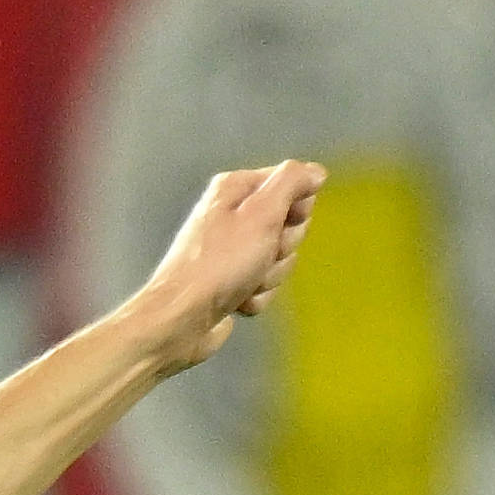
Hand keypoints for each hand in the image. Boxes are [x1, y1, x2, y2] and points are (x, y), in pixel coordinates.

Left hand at [132, 161, 325, 371]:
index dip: (295, 207)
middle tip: (260, 255)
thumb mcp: (262, 212)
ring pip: (278, 259)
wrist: (179, 322)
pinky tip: (237, 302)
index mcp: (235, 189)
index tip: (284, 222)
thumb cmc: (219, 264)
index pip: (291, 184)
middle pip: (287, 224)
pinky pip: (262, 286)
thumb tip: (315, 172)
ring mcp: (229, 254)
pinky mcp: (229, 286)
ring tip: (244, 283)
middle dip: (281, 246)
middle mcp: (231, 216)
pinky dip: (255, 297)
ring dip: (269, 275)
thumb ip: (292, 182)